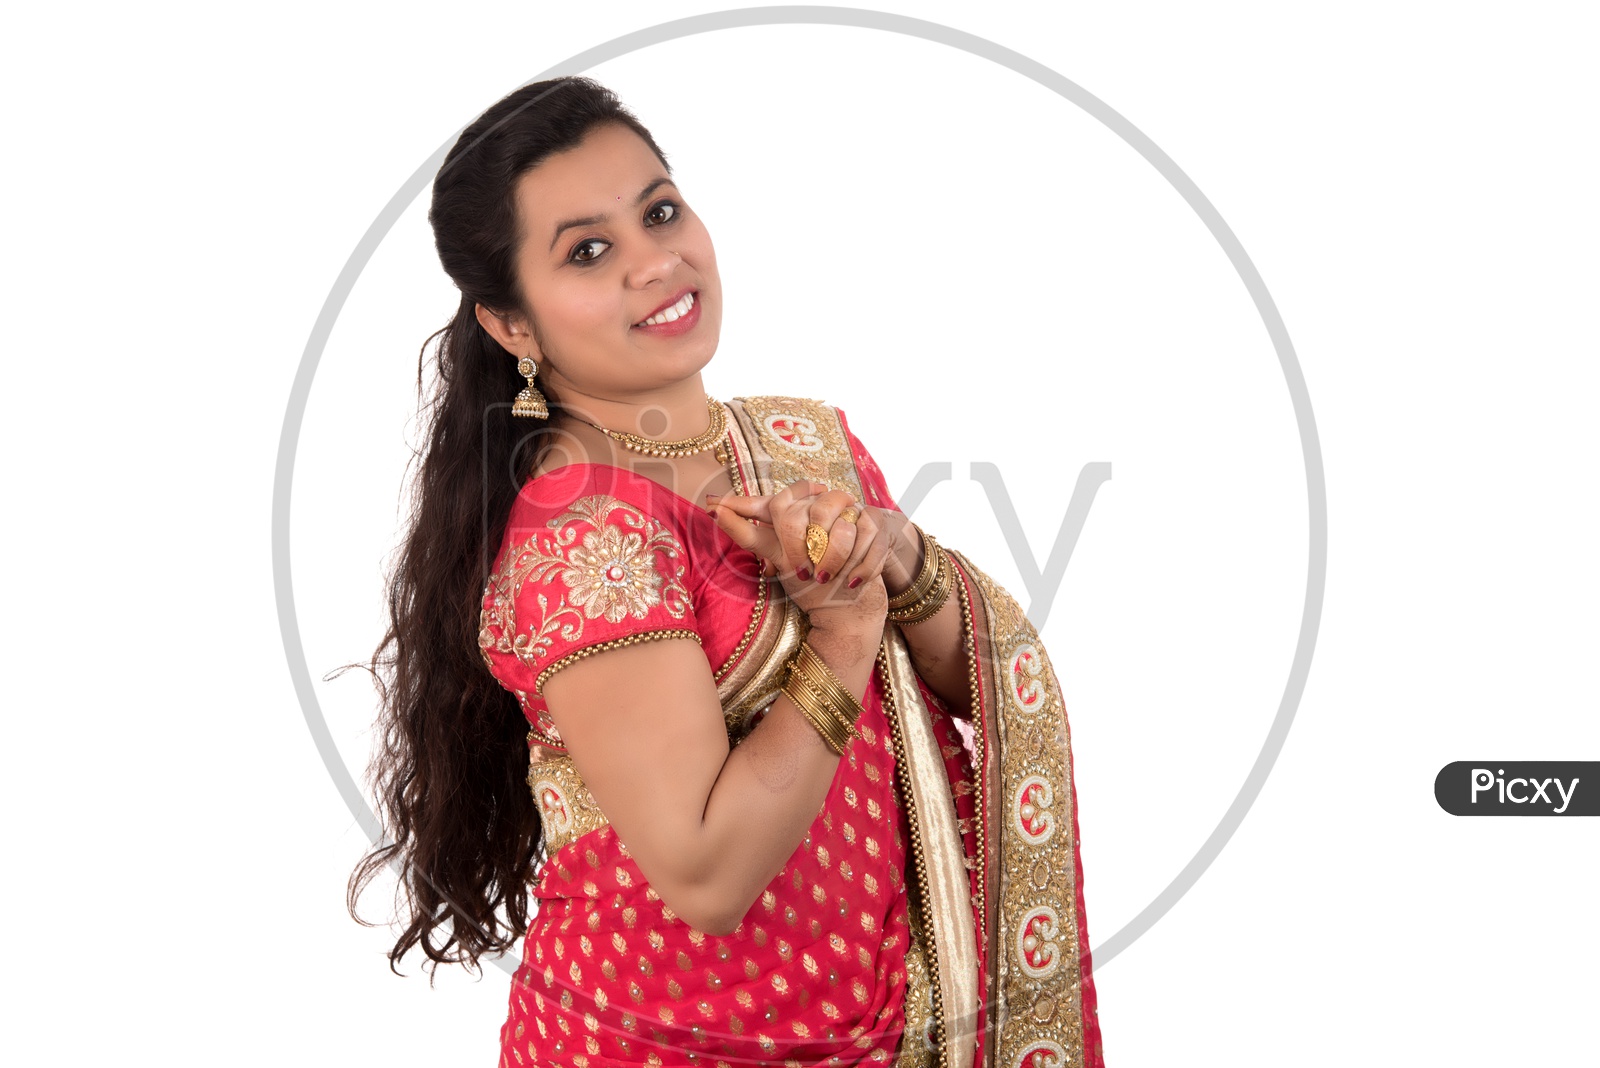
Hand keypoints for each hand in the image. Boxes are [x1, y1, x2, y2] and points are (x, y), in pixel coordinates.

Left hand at [707, 480, 892, 631]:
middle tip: (804, 573)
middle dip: (807, 549)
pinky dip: (862, 566)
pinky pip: (870, 541)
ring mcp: (855, 512)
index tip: (777, 559)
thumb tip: (710, 506)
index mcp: (799, 504)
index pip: (781, 502)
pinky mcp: (879, 526)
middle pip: (814, 513)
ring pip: (844, 528)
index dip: (778, 531)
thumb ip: (747, 529)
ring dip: (834, 560)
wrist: (854, 588)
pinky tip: (852, 582)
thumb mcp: (777, 550)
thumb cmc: (810, 568)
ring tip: (825, 579)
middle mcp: (826, 502)